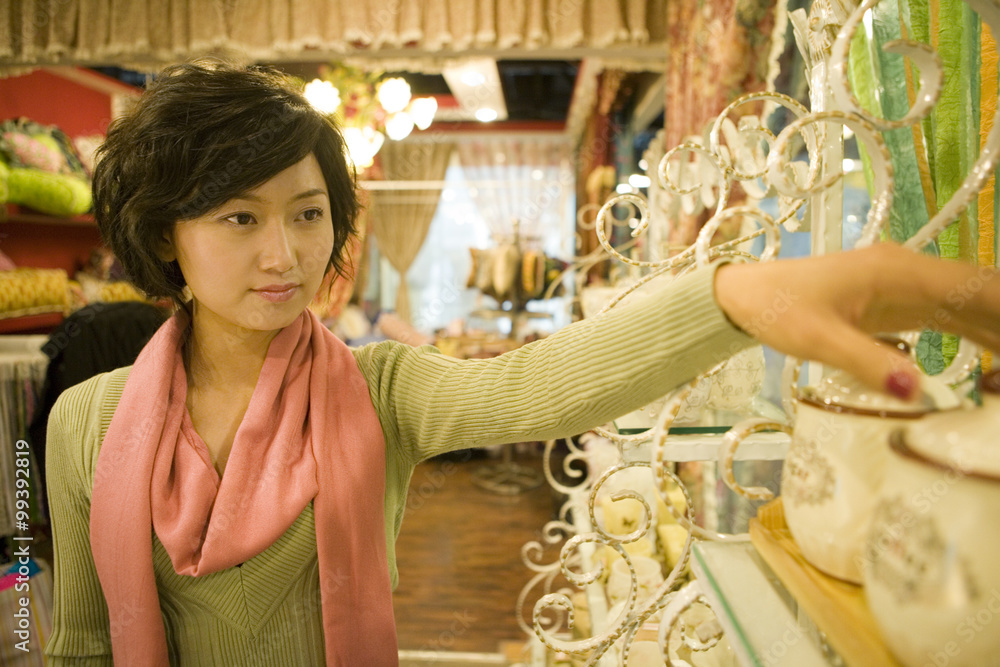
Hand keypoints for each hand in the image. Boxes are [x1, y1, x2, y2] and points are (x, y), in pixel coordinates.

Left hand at [713, 243, 999, 399]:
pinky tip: (995, 359)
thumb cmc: (776, 309)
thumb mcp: (816, 339)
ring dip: (997, 329)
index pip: (975, 286)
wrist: (746, 295)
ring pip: (970, 305)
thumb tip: (914, 393)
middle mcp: (909, 272)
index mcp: (897, 271)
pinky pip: (950, 316)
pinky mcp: (897, 304)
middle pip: (981, 292)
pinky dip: (978, 335)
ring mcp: (905, 286)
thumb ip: (865, 361)